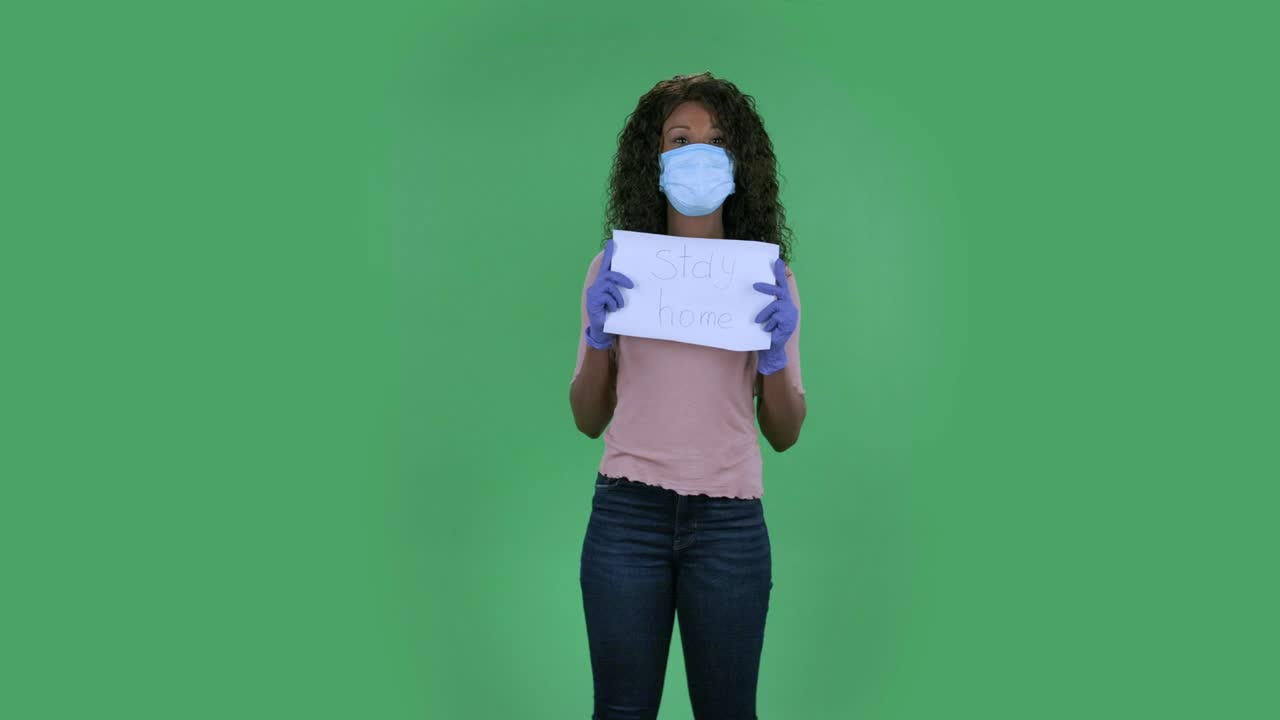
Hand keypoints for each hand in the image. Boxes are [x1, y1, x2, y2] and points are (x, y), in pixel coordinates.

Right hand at [584, 238, 634, 349]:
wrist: (603, 329)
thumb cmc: (613, 314)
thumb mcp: (619, 299)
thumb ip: (622, 290)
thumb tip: (634, 283)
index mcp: (604, 283)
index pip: (606, 265)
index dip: (609, 254)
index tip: (612, 242)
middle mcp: (597, 284)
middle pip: (610, 274)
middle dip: (622, 279)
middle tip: (631, 286)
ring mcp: (593, 291)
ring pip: (609, 285)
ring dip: (618, 297)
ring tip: (620, 306)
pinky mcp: (592, 299)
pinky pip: (606, 296)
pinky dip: (612, 303)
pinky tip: (612, 310)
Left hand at [752, 258, 798, 374]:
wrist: (772, 348)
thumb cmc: (765, 330)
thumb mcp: (764, 315)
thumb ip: (763, 304)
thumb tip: (752, 288)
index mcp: (783, 302)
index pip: (781, 285)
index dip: (780, 273)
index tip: (777, 260)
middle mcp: (789, 306)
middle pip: (780, 291)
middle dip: (768, 287)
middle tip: (754, 285)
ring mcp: (790, 314)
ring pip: (774, 306)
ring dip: (764, 314)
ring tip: (759, 321)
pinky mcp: (789, 322)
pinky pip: (774, 318)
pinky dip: (768, 324)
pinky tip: (768, 330)